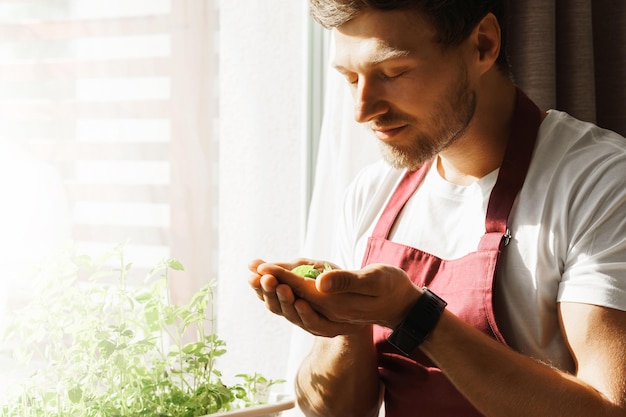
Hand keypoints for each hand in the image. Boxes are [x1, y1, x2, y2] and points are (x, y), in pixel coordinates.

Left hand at [248, 259, 421, 335]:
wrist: (401, 305)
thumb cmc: (391, 287)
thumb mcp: (375, 280)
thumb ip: (347, 281)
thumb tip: (320, 283)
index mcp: (336, 304)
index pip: (302, 289)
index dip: (281, 277)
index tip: (261, 266)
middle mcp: (327, 313)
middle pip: (291, 301)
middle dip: (270, 285)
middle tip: (250, 271)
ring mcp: (326, 315)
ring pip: (292, 306)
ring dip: (273, 292)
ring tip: (254, 276)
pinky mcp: (327, 313)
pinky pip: (299, 306)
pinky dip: (284, 295)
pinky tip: (274, 285)